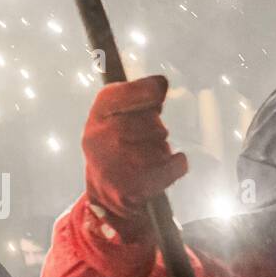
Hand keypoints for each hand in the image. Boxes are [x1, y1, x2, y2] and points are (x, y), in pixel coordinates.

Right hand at [82, 76, 188, 228]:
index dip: (147, 90)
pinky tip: (166, 167)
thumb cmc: (114, 147)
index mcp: (98, 115)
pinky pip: (175, 165)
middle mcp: (102, 137)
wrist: (105, 192)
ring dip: (161, 148)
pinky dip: (177, 165)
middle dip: (155, 129)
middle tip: (146, 138)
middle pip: (152, 122)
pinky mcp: (132, 188)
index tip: (159, 91)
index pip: (126, 94)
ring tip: (147, 157)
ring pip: (162, 144)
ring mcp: (116, 165)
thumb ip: (134, 97)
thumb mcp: (114, 116)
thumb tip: (160, 84)